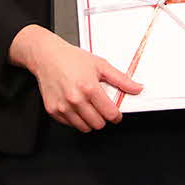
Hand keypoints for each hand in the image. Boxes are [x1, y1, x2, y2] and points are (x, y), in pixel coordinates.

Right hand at [9, 25, 142, 131]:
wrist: (46, 56)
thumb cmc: (71, 58)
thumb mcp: (100, 64)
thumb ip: (121, 79)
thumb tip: (137, 88)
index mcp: (89, 88)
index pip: (110, 114)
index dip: (116, 115)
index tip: (115, 113)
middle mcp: (75, 99)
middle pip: (99, 124)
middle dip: (103, 117)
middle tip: (100, 107)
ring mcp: (63, 106)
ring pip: (84, 127)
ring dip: (90, 120)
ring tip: (88, 106)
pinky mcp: (53, 110)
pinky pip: (70, 124)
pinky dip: (75, 119)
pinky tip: (75, 106)